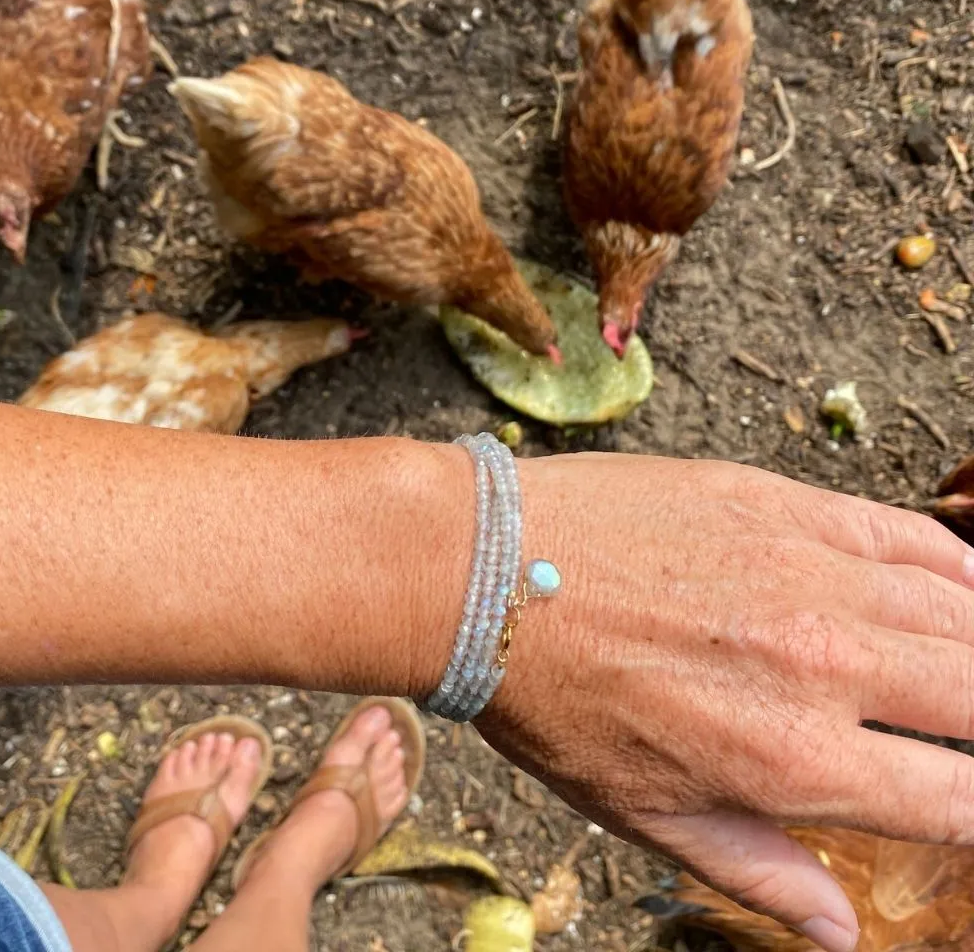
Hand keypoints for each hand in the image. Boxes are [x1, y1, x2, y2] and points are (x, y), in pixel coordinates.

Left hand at [480, 452, 973, 951]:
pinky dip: (955, 565)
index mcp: (791, 758)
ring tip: (968, 665)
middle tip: (966, 729)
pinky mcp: (780, 502)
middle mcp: (821, 663)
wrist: (485, 571)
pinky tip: (960, 584)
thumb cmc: (550, 696)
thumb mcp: (641, 812)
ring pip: (959, 610)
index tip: (971, 803)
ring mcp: (806, 570)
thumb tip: (842, 932)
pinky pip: (904, 532)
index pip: (955, 800)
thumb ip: (755, 869)